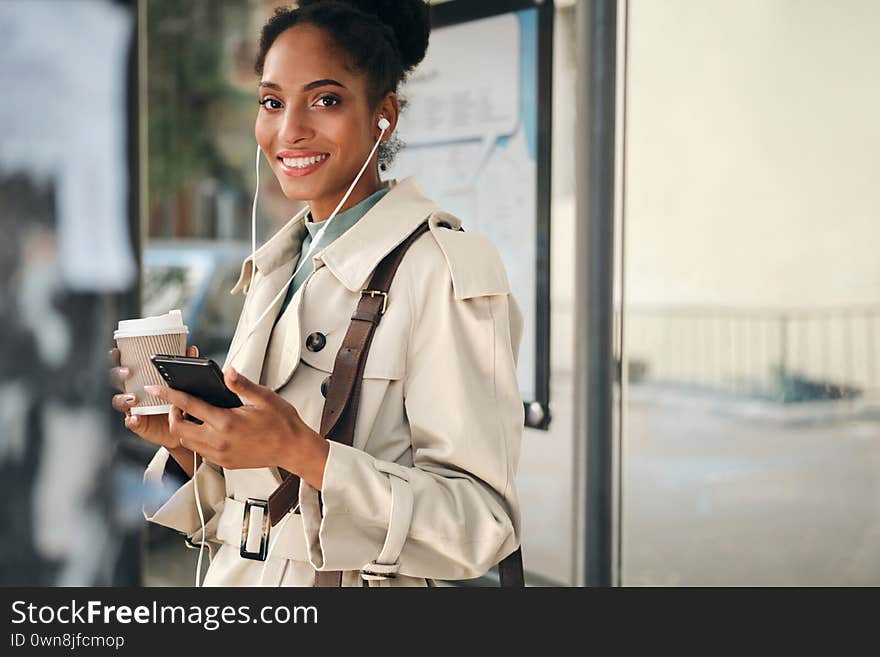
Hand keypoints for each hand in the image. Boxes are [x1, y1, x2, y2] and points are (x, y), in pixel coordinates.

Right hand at [110, 344, 199, 448]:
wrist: (181, 427)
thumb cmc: (178, 402)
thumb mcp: (181, 383)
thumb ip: (183, 366)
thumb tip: (191, 349)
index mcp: (140, 378)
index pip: (124, 365)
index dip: (116, 358)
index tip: (117, 351)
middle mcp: (133, 391)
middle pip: (117, 380)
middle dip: (118, 374)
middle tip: (128, 372)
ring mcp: (133, 408)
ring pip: (119, 401)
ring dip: (124, 398)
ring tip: (133, 398)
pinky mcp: (137, 423)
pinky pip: (131, 421)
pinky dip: (132, 420)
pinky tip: (137, 418)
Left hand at [145, 366, 329, 489]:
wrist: (294, 450)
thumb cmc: (282, 424)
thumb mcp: (264, 397)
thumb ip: (241, 384)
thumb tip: (227, 371)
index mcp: (227, 422)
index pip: (188, 405)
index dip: (169, 394)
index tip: (155, 387)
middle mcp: (219, 441)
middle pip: (178, 428)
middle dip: (172, 413)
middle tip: (180, 402)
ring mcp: (220, 454)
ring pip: (186, 441)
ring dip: (183, 427)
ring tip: (193, 414)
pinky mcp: (224, 463)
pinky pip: (200, 451)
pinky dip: (196, 438)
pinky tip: (208, 428)